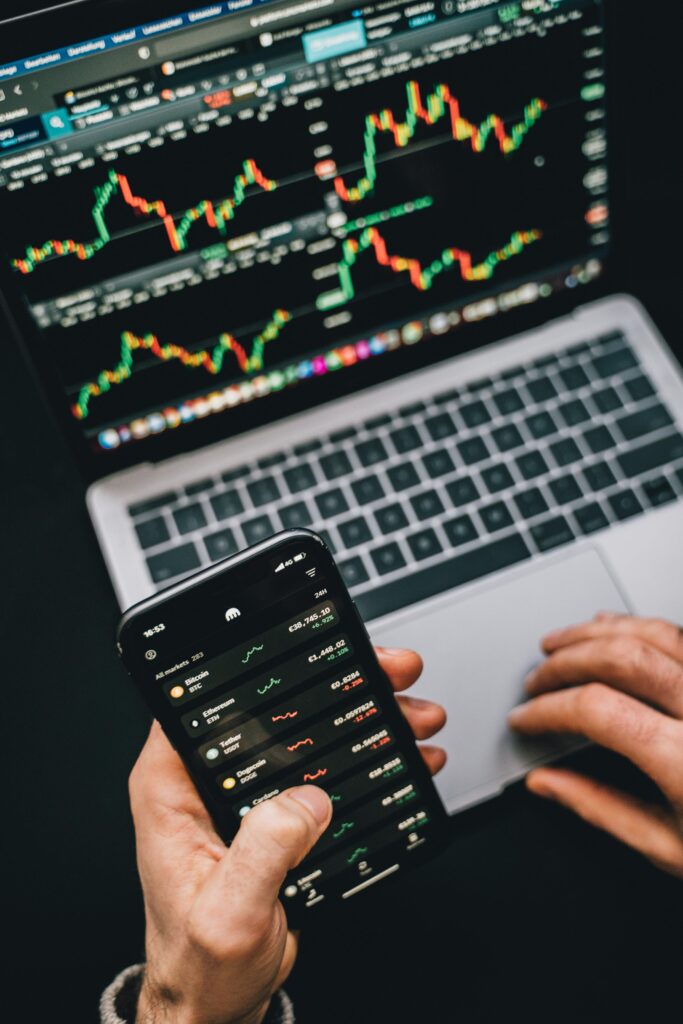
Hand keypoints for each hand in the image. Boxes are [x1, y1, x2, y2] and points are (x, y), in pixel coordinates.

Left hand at [130, 647, 445, 1023]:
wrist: (216, 1003)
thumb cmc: (200, 965)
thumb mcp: (228, 912)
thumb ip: (262, 852)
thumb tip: (305, 802)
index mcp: (173, 786)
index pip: (212, 699)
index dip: (266, 663)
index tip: (320, 644)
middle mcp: (207, 781)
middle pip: (273, 708)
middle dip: (339, 684)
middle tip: (390, 672)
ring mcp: (244, 796)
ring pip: (307, 735)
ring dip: (364, 720)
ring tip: (413, 716)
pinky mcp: (273, 817)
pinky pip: (322, 771)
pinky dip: (365, 760)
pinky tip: (403, 757)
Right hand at [508, 612, 682, 877]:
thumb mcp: (671, 848)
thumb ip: (601, 808)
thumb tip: (547, 784)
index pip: (595, 709)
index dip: (547, 709)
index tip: (526, 719)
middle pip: (618, 657)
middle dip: (562, 663)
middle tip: (535, 683)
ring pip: (650, 632)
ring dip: (593, 633)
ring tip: (558, 644)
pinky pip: (678, 633)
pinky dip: (634, 626)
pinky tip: (610, 631)